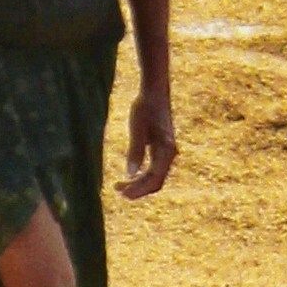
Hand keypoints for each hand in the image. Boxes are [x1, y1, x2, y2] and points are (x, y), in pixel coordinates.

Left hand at [119, 82, 178, 202]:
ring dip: (138, 184)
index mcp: (166, 151)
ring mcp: (166, 152)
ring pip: (154, 177)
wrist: (154, 92)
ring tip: (118, 185)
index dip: (139, 190)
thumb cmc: (145, 107)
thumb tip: (130, 174)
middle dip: (137, 189)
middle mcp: (169, 154)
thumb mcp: (137, 128)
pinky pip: (153, 170)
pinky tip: (128, 175)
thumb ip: (135, 151)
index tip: (122, 193)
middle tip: (117, 190)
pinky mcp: (161, 149)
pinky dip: (141, 176)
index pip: (154, 180)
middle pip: (155, 182)